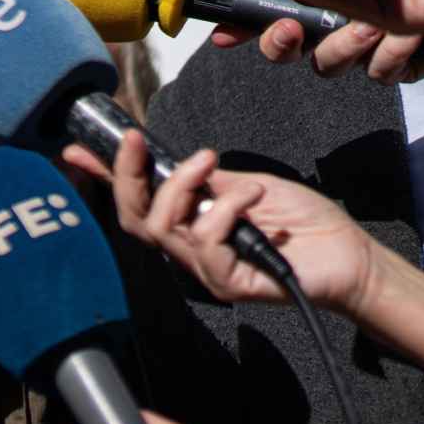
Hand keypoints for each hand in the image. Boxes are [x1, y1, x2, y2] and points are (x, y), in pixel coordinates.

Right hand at [61, 131, 376, 312]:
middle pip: (133, 218)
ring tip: (212, 162)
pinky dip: (226, 210)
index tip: (75, 148)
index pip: (134, 202)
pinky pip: (206, 242)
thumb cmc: (303, 222)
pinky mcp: (228, 282)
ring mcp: (205, 269)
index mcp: (188, 224)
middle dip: (128, 176)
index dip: (103, 176)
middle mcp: (188, 250)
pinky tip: (252, 195)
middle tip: (138, 141)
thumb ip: (202, 179)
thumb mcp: (242, 184)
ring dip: (184, 186)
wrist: (349, 253)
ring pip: (163, 227)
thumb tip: (164, 156)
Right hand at [201, 0, 423, 77]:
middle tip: (249, 31)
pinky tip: (389, 37)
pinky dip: (376, 55)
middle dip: (265, 31)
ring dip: (323, 45)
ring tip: (338, 31)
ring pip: (326, 54)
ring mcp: (386, 19)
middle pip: (296, 20)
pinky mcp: (411, 45)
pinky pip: (372, 65)